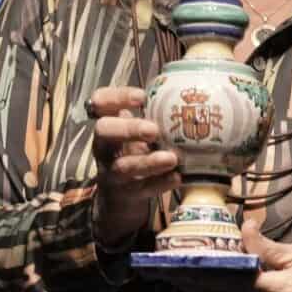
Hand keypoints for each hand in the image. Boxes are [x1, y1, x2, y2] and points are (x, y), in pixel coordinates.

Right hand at [88, 86, 182, 245]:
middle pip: (103, 131)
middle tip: (154, 130)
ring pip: (123, 166)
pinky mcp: (126, 194)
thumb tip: (190, 94)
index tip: (142, 97)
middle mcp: (105, 146)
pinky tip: (177, 178)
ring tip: (171, 158)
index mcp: (109, 125)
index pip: (100, 102)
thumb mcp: (136, 133)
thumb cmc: (134, 154)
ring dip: (148, 162)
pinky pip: (142, 189)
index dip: (116, 97)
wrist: (120, 198)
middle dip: (129, 128)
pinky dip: (160, 183)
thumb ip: (153, 116)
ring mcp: (113, 171)